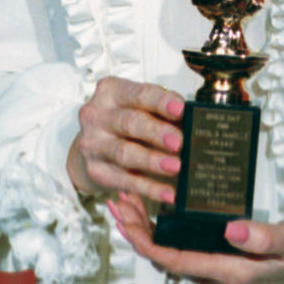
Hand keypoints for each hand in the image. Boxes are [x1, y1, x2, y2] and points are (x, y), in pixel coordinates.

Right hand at [67, 77, 184, 203]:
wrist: (95, 144)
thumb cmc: (124, 121)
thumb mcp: (141, 107)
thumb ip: (162, 110)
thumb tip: (192, 122)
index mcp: (111, 91)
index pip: (138, 94)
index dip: (160, 101)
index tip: (181, 109)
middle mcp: (96, 115)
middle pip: (130, 122)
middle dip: (156, 132)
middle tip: (179, 142)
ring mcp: (92, 143)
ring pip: (125, 153)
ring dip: (152, 161)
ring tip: (175, 167)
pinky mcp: (95, 170)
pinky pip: (125, 181)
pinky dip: (149, 188)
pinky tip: (168, 193)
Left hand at [108, 192, 283, 283]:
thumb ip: (263, 236)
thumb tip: (230, 231)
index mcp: (232, 272)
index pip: (174, 259)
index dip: (144, 240)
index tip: (123, 215)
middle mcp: (221, 275)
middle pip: (165, 257)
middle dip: (137, 230)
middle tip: (116, 196)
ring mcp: (223, 268)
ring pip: (172, 252)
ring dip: (148, 228)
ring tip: (129, 196)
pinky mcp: (227, 257)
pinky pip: (186, 246)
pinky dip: (166, 227)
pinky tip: (161, 205)